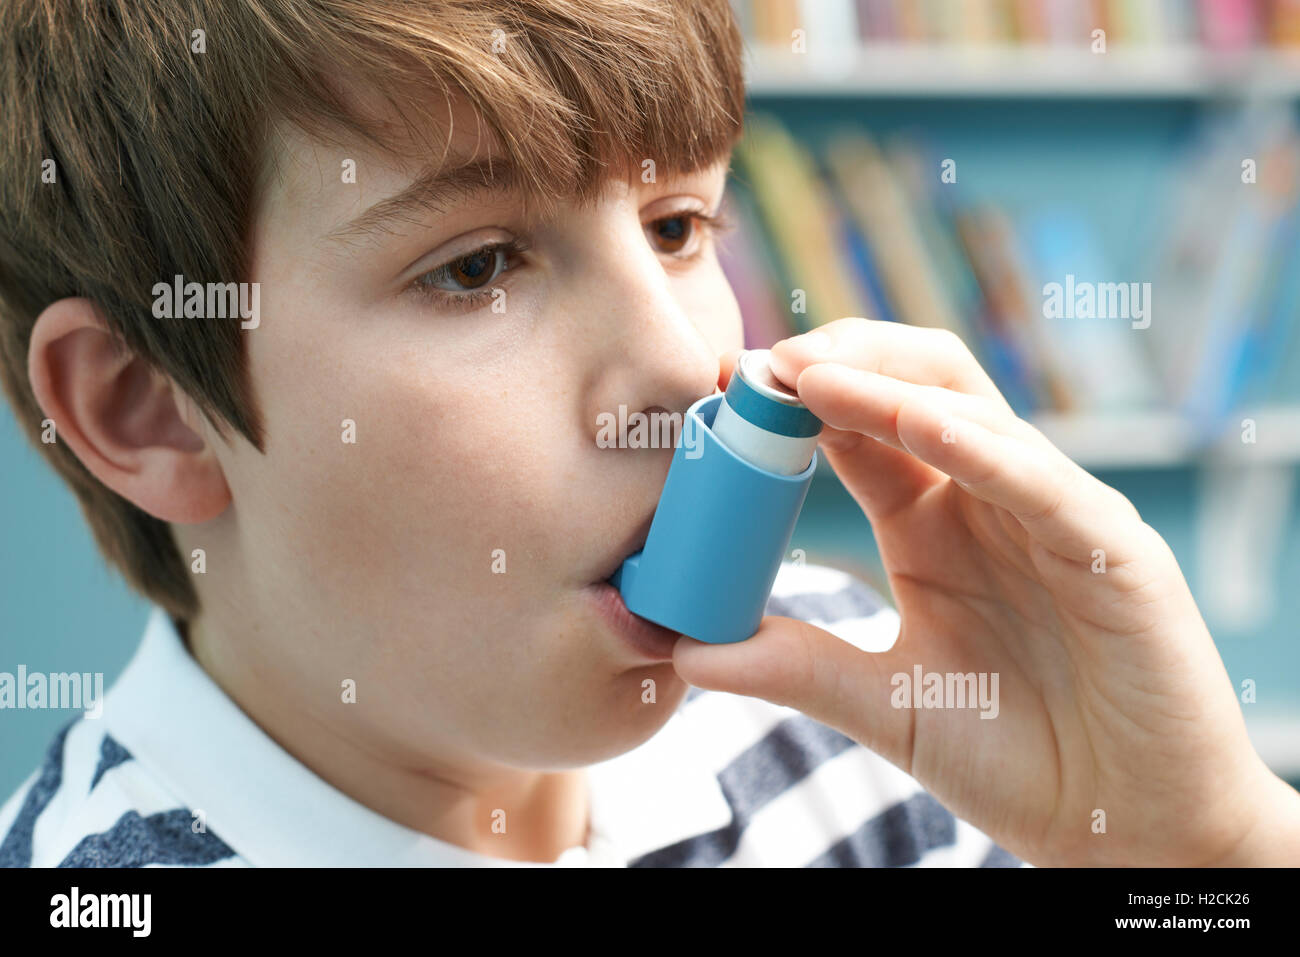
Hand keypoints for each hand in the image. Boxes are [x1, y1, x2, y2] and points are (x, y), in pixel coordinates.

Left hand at [673, 317, 1299, 865]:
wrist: (1123, 827)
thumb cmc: (1018, 755)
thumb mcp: (885, 704)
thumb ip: (796, 667)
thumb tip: (684, 649)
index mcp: (932, 523)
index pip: (859, 429)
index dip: (796, 400)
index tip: (727, 389)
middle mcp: (989, 500)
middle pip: (917, 386)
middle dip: (840, 361)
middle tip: (764, 363)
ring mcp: (1053, 515)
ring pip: (974, 412)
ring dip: (887, 386)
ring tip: (810, 375)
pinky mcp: (1113, 551)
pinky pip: (1042, 481)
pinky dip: (978, 445)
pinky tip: (915, 424)